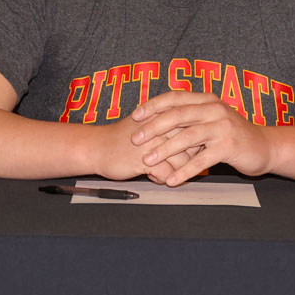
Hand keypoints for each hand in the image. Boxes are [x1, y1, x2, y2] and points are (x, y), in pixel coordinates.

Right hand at [82, 114, 196, 184]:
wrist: (97, 147)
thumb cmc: (124, 138)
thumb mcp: (148, 123)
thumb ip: (169, 124)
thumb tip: (194, 136)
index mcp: (163, 114)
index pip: (193, 127)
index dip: (197, 141)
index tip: (194, 150)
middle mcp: (161, 127)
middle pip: (192, 145)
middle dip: (191, 158)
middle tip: (184, 164)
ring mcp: (153, 144)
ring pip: (183, 162)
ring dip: (177, 171)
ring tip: (166, 171)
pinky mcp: (145, 161)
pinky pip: (168, 175)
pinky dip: (164, 179)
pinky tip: (154, 176)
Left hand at [128, 91, 272, 186]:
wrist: (264, 147)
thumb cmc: (232, 136)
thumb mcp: (211, 120)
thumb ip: (190, 118)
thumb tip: (156, 121)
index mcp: (207, 100)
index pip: (175, 97)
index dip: (153, 105)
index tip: (135, 116)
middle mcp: (215, 109)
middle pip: (178, 115)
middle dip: (153, 127)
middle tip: (135, 139)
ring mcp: (223, 127)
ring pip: (188, 136)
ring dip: (165, 150)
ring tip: (147, 161)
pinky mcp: (229, 146)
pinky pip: (202, 159)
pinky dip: (184, 171)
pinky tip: (172, 180)